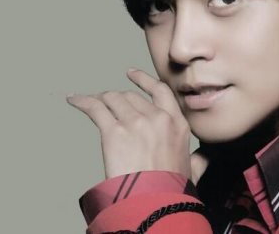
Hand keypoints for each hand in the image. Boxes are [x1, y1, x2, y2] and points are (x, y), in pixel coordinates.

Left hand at [68, 69, 206, 182]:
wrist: (155, 204)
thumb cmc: (172, 191)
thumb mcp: (192, 171)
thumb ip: (198, 160)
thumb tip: (205, 157)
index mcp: (177, 124)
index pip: (159, 91)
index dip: (143, 80)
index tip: (131, 74)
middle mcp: (157, 118)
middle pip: (130, 96)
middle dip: (116, 99)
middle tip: (105, 104)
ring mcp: (135, 123)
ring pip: (112, 99)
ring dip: (99, 100)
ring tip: (89, 102)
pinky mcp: (113, 132)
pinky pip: (94, 108)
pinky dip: (82, 101)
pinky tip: (74, 99)